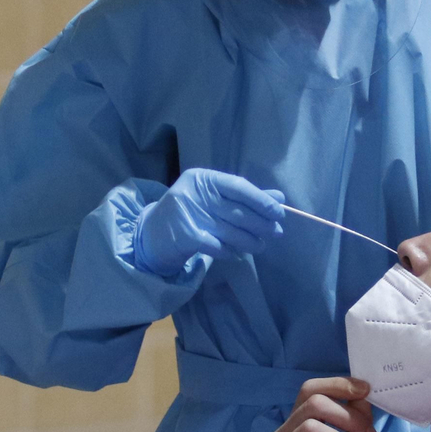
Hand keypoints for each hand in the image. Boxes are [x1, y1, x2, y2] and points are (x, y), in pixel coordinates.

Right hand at [133, 168, 284, 275]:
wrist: (152, 233)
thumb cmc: (190, 213)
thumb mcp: (214, 199)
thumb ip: (246, 198)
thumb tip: (279, 197)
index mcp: (203, 178)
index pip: (239, 186)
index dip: (262, 200)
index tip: (279, 213)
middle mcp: (194, 193)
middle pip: (236, 210)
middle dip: (260, 223)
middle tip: (277, 232)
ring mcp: (187, 214)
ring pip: (229, 230)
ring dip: (249, 240)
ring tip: (261, 245)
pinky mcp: (184, 236)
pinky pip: (215, 246)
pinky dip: (228, 250)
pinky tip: (235, 253)